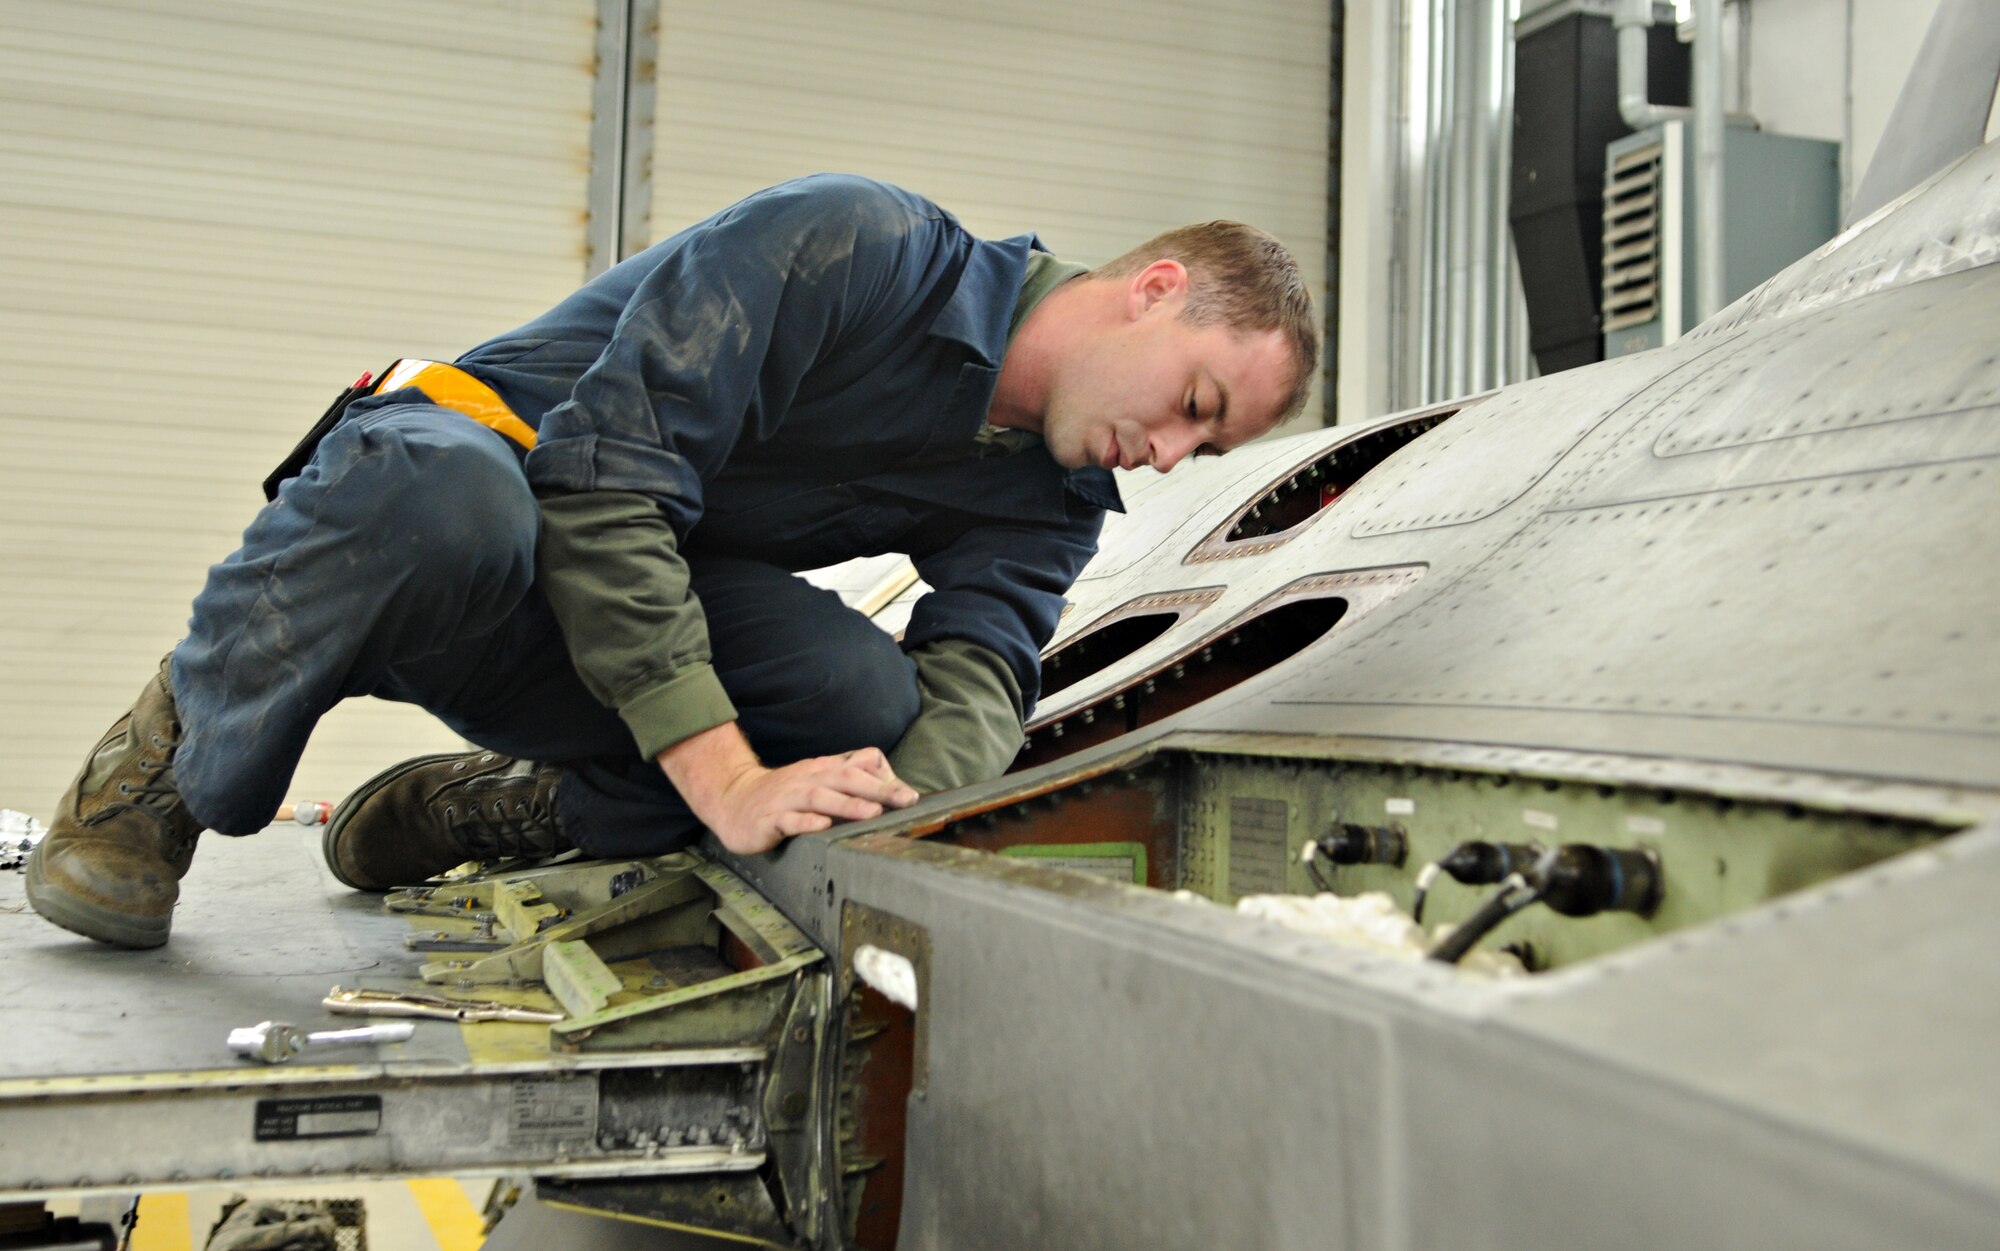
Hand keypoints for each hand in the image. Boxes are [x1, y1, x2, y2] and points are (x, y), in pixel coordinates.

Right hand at [659, 724, 919, 854]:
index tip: (910, 794)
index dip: (885, 777)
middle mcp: (808, 780)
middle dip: (878, 789)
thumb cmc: (783, 793)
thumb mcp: (817, 779)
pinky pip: (790, 820)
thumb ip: (847, 780)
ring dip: (848, 804)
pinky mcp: (770, 819)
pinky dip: (806, 822)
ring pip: (820, 797)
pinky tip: (822, 826)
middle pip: (846, 778)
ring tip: (872, 812)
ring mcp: (788, 799)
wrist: (733, 799)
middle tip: (905, 800)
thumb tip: (888, 786)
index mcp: (823, 770)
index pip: (859, 765)